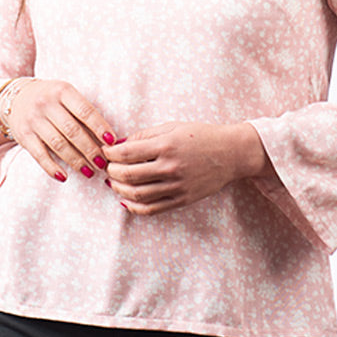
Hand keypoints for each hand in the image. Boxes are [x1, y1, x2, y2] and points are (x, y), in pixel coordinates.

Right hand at [5, 79, 118, 182]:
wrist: (16, 97)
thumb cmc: (51, 98)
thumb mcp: (66, 94)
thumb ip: (83, 111)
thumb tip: (109, 137)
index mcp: (62, 91)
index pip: (85, 111)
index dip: (100, 127)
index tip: (112, 142)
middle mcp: (46, 104)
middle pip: (72, 130)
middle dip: (90, 149)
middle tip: (103, 163)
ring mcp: (33, 120)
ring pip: (58, 144)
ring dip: (76, 161)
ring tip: (90, 172)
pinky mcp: (23, 135)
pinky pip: (39, 155)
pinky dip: (52, 168)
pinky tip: (64, 177)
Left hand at [104, 122, 268, 214]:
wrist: (231, 153)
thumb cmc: (202, 136)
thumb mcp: (173, 127)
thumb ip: (145, 135)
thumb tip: (119, 144)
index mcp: (167, 145)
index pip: (127, 153)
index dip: (111, 154)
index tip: (105, 153)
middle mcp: (171, 167)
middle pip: (128, 175)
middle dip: (112, 172)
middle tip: (108, 168)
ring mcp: (177, 186)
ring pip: (137, 194)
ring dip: (119, 189)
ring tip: (114, 183)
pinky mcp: (182, 199)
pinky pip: (152, 209)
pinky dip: (134, 207)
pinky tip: (125, 200)